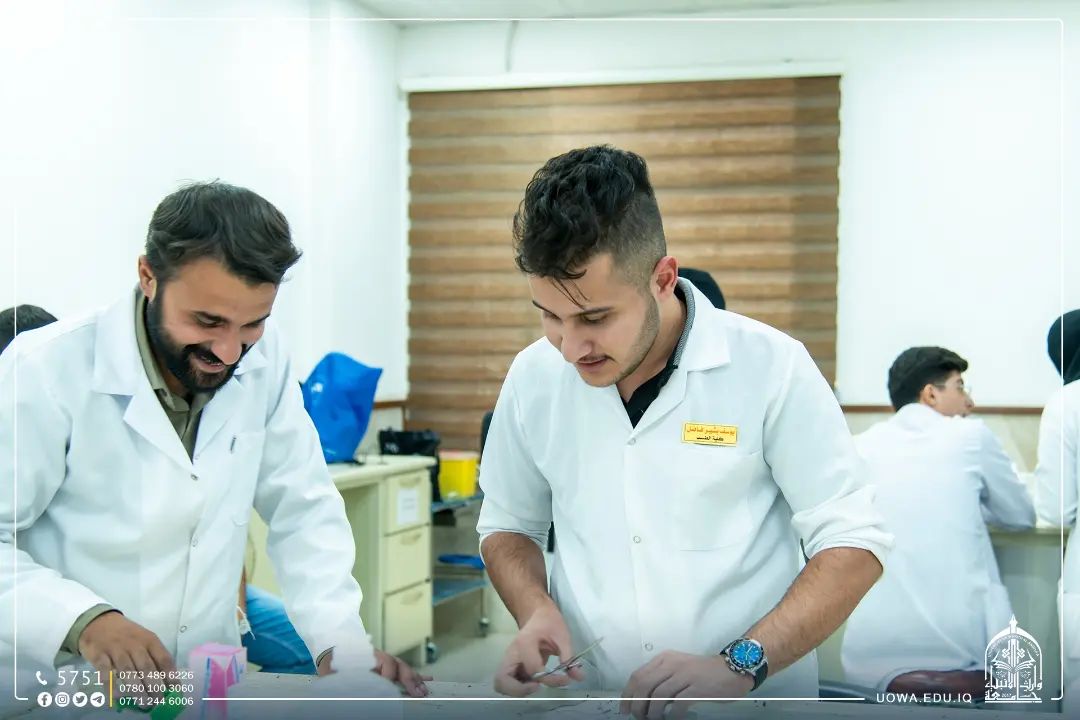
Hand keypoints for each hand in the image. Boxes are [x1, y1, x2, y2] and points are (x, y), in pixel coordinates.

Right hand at [78, 611, 174, 704]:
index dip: (170, 675)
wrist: (99, 622)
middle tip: (158, 701)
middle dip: (154, 686)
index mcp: (150, 640)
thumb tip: (167, 681)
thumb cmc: (127, 635)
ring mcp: (116, 649)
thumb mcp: (144, 639)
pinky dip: (112, 686)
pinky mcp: (99, 655)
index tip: (175, 690)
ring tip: (144, 703)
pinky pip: (106, 672)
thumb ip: (154, 657)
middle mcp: (135, 644)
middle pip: (146, 667)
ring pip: (128, 671)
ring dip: (137, 689)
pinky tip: (117, 697)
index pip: (163, 658)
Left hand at [317, 648, 431, 696]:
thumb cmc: (334, 662)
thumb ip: (342, 678)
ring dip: (416, 680)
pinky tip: (428, 680)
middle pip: (399, 666)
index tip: (390, 686)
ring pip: (404, 669)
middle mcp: (380, 658)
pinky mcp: (388, 668)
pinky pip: (404, 671)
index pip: (385, 664)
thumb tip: (350, 688)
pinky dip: (416, 676)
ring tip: (425, 691)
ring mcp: (385, 662)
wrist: (332, 651)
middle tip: (418, 693)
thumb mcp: (333, 671)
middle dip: (410, 679)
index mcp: (367, 656)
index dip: (388, 676)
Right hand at [494, 602, 584, 696]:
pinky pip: (508, 683)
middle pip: (502, 680)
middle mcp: (512, 654)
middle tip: (538, 687)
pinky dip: (519, 689)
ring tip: (536, 686)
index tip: (565, 678)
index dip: (549, 678)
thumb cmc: (549, 623)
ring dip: (518, 691)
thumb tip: (578, 676)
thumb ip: (569, 656)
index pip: (532, 669)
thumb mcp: (562, 635)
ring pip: (502, 684)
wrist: (537, 615)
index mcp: (524, 643)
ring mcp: (509, 661)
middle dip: (520, 690)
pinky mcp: (512, 666)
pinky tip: (534, 683)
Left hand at [619, 651, 752, 719]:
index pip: (638, 675)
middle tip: (637, 716)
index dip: (628, 694)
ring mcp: (685, 676)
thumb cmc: (702, 672)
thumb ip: (661, 677)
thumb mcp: (678, 667)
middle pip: (644, 686)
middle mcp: (672, 664)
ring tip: (653, 718)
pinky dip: (670, 715)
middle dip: (637, 704)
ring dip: (652, 712)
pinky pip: (677, 705)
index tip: (625, 707)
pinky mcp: (697, 689)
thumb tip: (641, 698)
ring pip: (658, 697)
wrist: (731, 669)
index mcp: (664, 658)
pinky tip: (670, 718)